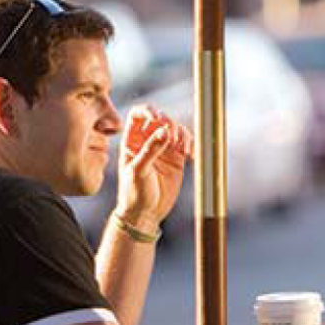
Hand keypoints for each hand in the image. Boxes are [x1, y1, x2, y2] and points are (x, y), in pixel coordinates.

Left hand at [115, 106, 192, 231]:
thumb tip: (164, 131)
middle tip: (173, 136)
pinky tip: (192, 155)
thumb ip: (150, 150)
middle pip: (160, 119)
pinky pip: (186, 143)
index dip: (148, 111)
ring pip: (176, 130)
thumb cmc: (133, 193)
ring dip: (182, 134)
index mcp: (132, 141)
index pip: (138, 115)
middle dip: (169, 123)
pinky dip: (192, 145)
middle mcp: (148, 141)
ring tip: (184, 149)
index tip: (157, 117)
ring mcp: (163, 149)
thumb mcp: (138, 171)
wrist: (145, 214)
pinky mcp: (177, 159)